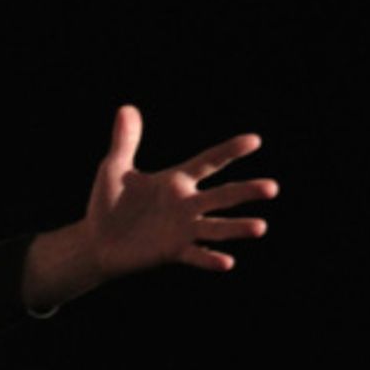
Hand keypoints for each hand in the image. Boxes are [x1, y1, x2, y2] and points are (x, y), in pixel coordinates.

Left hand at [86, 105, 276, 276]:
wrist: (96, 241)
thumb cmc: (108, 204)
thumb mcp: (114, 170)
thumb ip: (125, 141)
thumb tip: (126, 108)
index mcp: (176, 181)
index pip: (208, 162)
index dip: (230, 151)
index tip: (254, 140)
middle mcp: (187, 205)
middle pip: (222, 196)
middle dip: (246, 191)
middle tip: (272, 188)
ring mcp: (183, 229)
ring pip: (216, 227)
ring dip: (237, 227)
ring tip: (260, 226)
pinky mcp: (172, 252)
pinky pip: (195, 255)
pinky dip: (210, 259)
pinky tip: (227, 261)